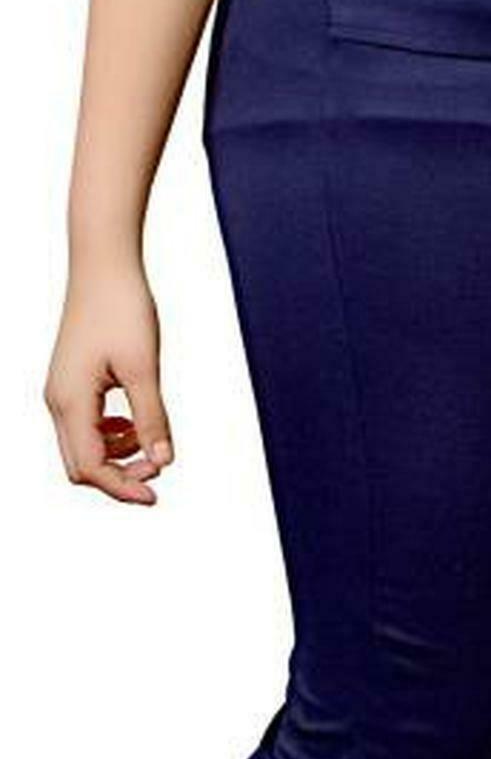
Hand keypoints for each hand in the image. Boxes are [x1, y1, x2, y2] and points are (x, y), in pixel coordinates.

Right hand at [44, 259, 174, 502]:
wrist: (103, 264)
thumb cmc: (122, 307)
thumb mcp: (144, 367)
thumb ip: (152, 417)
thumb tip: (163, 461)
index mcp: (71, 401)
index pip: (91, 468)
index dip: (123, 487)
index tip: (156, 495)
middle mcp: (58, 400)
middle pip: (81, 465)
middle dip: (119, 476)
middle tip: (158, 469)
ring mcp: (61, 391)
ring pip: (82, 447)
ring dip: (116, 455)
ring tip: (150, 441)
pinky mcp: (71, 380)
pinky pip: (86, 425)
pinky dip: (111, 435)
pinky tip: (136, 422)